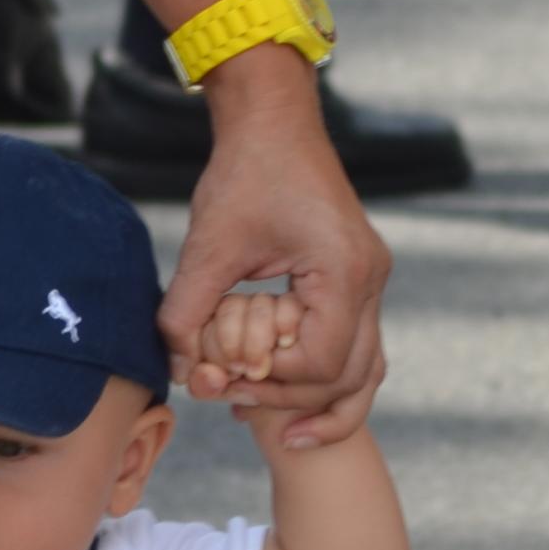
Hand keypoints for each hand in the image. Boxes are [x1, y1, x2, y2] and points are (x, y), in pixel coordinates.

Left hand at [163, 48, 388, 444]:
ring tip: (274, 427)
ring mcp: (371, 280)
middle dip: (296, 404)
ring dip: (321, 402)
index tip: (226, 379)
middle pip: (353, 377)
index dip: (274, 385)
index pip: (321, 362)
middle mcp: (370, 280)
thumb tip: (178, 371)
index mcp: (343, 271)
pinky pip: (355, 344)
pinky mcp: (357, 279)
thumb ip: (187, 311)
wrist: (275, 122)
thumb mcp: (208, 244)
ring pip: (366, 368)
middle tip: (238, 409)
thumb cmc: (244, 173)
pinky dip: (323, 373)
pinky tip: (278, 384)